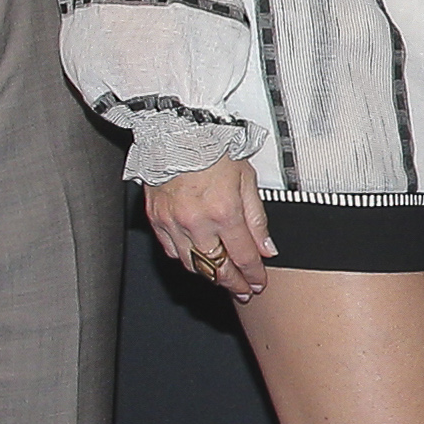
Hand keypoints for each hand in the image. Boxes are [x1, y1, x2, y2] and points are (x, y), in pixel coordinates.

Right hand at [147, 159, 275, 301]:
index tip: (258, 284)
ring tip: (223, 278)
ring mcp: (173, 223)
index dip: (253, 275)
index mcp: (225, 212)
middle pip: (217, 268)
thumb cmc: (213, 148)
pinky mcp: (156, 219)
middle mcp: (197, 223)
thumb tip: (267, 248)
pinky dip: (186, 259)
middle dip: (233, 283)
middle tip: (243, 292)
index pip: (243, 257)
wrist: (176, 131)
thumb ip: (257, 218)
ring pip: (192, 264)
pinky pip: (171, 250)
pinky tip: (197, 260)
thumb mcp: (246, 179)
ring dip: (210, 275)